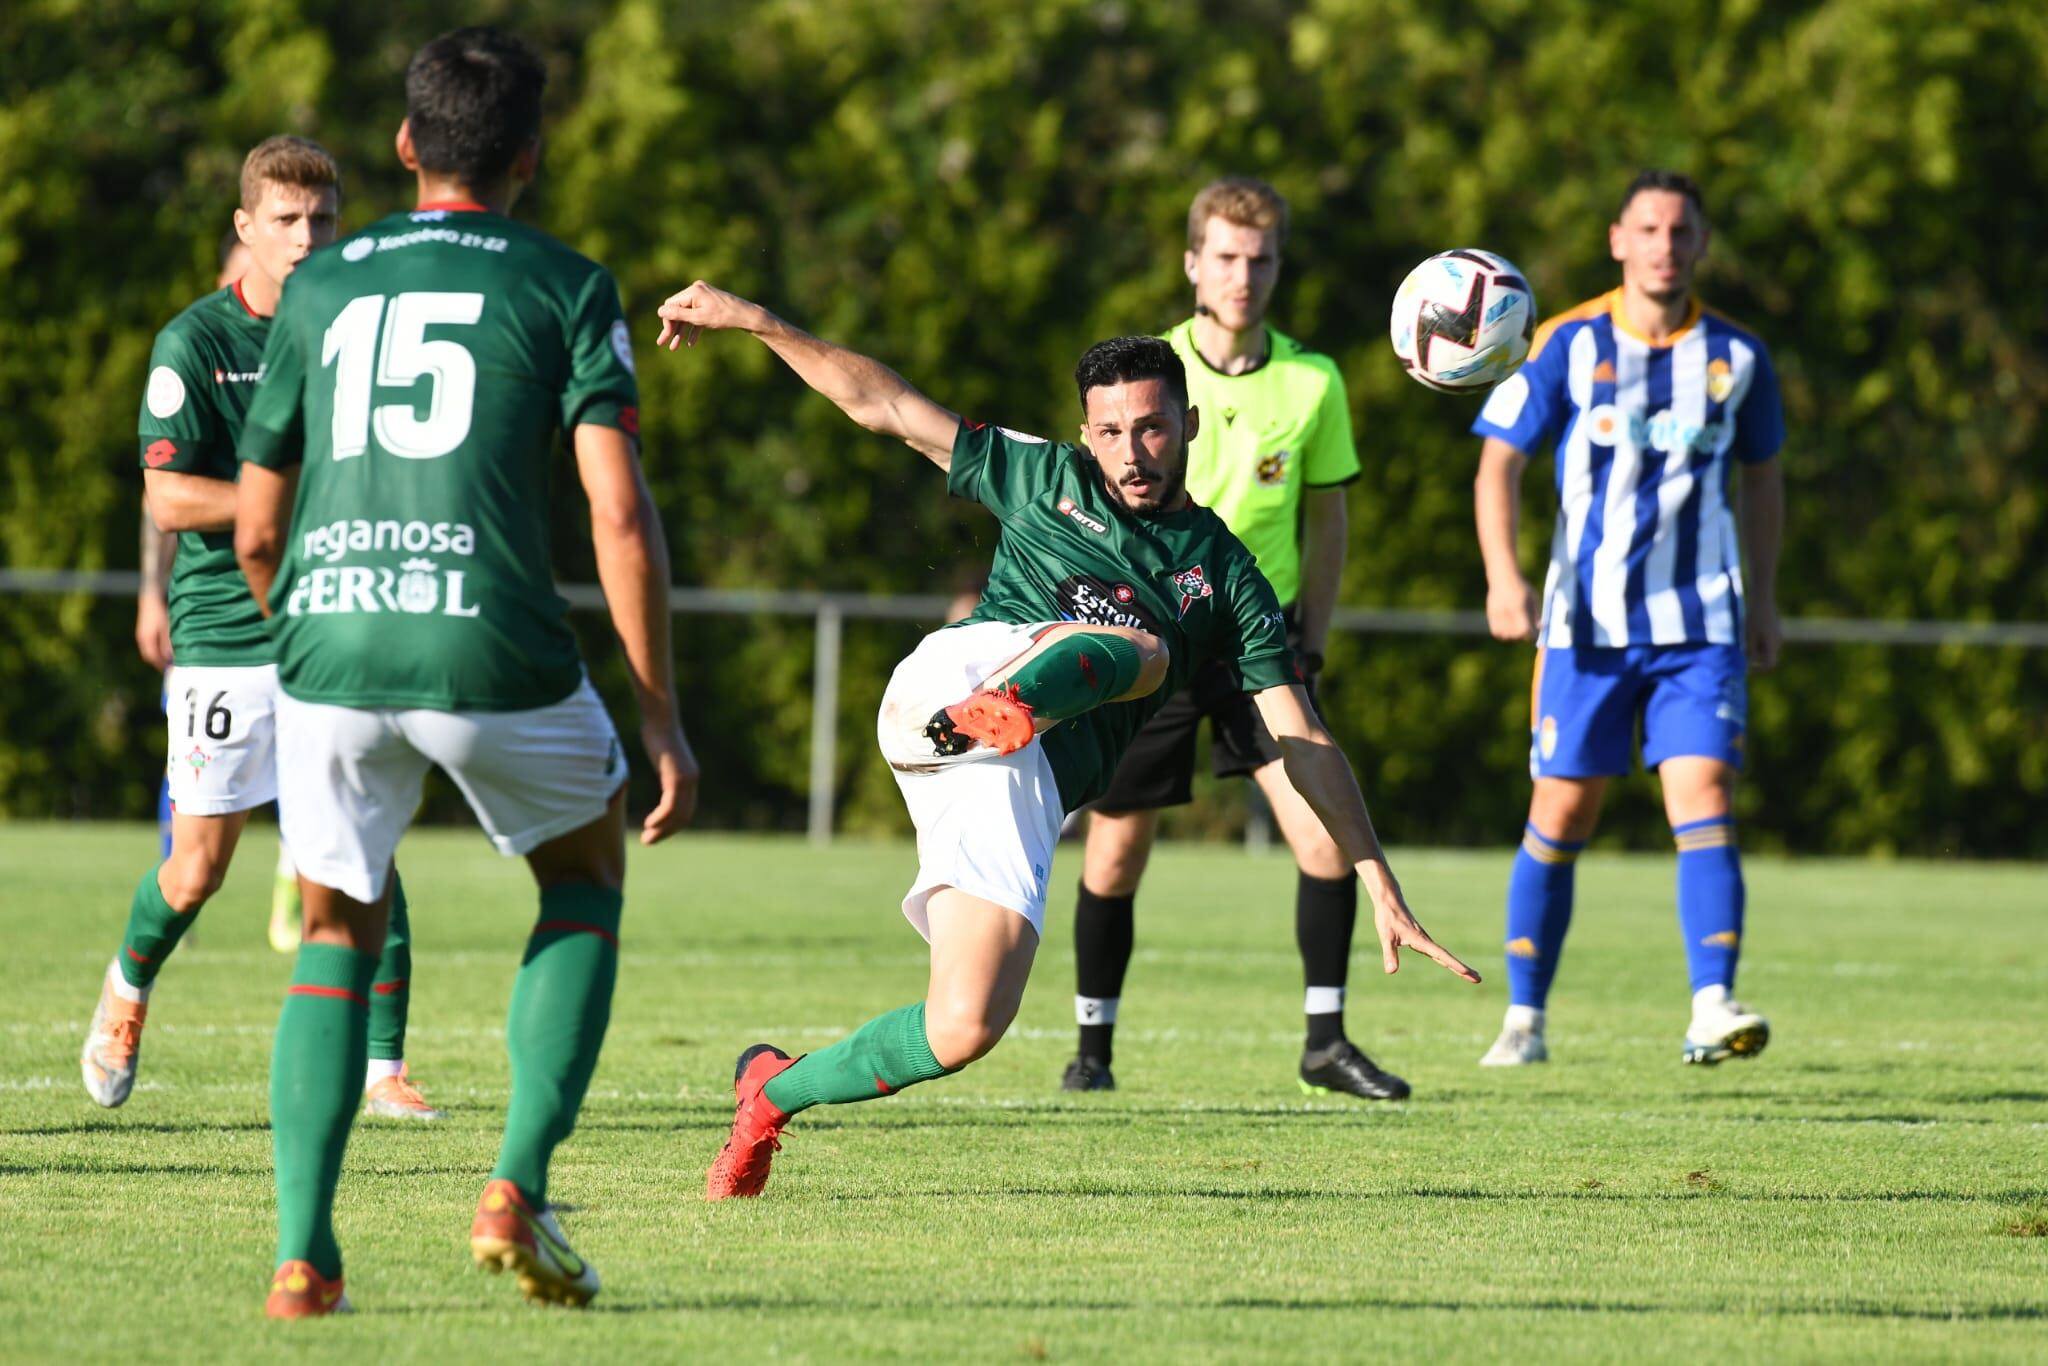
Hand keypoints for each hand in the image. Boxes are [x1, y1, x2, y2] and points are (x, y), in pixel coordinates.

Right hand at [135, 593, 171, 670]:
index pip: (153, 659)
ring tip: (174, 658)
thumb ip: (168, 643)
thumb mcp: (168, 627)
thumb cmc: (161, 609)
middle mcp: (143, 638)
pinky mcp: (147, 628)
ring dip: (161, 655)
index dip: (163, 666)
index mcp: (146, 639)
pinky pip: (152, 642)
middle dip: (161, 663)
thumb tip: (170, 658)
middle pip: (151, 656)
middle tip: (174, 667)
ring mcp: (143, 633)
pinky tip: (169, 646)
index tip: (173, 672)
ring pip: (151, 649)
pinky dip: (160, 647)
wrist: (152, 593)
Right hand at [638, 721, 699, 843]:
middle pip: (684, 816)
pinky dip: (661, 818)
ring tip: (647, 838)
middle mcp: (692, 780)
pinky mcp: (677, 777)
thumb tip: (663, 780)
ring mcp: (686, 779)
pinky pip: (671, 806)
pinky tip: (650, 823)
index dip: (672, 825)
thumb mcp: (663, 759)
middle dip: (667, 832)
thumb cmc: (657, 735)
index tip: (656, 832)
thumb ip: (666, 772)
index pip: (686, 810)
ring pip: (678, 815)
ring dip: (662, 830)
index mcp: (690, 778)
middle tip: (649, 841)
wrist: (660, 719)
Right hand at [656, 280, 767, 350]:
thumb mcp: (699, 318)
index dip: (667, 321)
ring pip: (687, 315)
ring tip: (675, 347)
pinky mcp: (709, 303)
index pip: (671, 305)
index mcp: (692, 291)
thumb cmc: (724, 316)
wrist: (746, 316)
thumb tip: (660, 311)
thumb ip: (679, 315)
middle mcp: (696, 290)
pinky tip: (691, 343)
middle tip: (665, 344)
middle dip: (673, 328)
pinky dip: (694, 328)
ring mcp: (703, 296)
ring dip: (682, 331)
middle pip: (678, 310)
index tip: (666, 337)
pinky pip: (697, 315)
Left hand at [1362, 868, 1481, 982]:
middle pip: (1448, 958)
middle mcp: (1426, 941)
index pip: (1441, 956)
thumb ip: (1390, 954)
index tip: (1467, 972)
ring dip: (1457, 965)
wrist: (1390, 901)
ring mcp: (1425, 940)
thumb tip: (1391, 972)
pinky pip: (1437, 953)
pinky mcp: (1421, 939)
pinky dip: (1446, 960)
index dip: (1454, 965)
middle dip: (1463, 969)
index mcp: (1421, 941)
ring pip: (1444, 955)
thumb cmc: (1387, 918)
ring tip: (1470, 974)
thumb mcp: (1386, 937)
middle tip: (1478, 979)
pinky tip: (1448, 963)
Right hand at [1486, 576, 1537, 641]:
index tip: (1534, 632)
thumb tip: (1540, 628)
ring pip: (1505, 636)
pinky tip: (1508, 628)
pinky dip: (1503, 634)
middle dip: (1522, 636)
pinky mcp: (1490, 616)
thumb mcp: (1533, 598)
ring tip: (1516, 628)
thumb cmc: (1521, 587)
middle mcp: (1505, 612)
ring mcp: (1496, 615)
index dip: (1531, 634)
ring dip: (1512, 636)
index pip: (1524, 630)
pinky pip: (1496, 632)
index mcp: (1518, 607)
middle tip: (1526, 629)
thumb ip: (1536, 614)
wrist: (1503, 577)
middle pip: (1515, 635)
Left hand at [1746, 598, 1781, 671]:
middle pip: (1767, 656)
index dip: (1759, 669)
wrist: (1762, 599)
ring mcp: (1779, 634)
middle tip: (1744, 645)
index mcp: (1772, 644)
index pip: (1770, 664)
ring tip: (1747, 634)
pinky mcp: (1776, 629)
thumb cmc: (1754, 618)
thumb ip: (1750, 651)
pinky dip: (1758, 639)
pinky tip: (1751, 628)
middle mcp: (1778, 641)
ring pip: (1767, 647)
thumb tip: (1748, 665)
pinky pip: (1767, 640)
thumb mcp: (1749, 636)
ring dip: (1756, 647)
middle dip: (1755, 656)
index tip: (1749, 667)